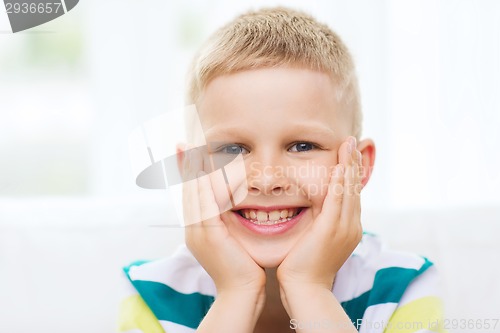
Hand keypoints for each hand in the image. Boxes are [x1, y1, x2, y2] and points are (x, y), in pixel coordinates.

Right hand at [182, 146, 265, 297]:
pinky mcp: (208, 233)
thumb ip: (226, 222)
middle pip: (187, 190)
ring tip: (191, 149)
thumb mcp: (230, 239)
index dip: (188, 174)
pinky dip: (206, 185)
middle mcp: (192, 228)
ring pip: (193, 193)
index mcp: (197, 228)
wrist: (242, 292)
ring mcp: (197, 231)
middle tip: (182, 144)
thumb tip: (231, 203)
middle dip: (184, 166)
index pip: (191, 194)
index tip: (186, 153)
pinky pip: (206, 203)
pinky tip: (208, 169)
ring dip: (193, 170)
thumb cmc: (243, 266)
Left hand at [276, 136, 362, 294]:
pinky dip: (340, 179)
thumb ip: (318, 224)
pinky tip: (340, 164)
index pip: (351, 195)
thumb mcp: (315, 241)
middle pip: (354, 188)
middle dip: (354, 164)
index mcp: (348, 228)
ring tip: (349, 145)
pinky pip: (338, 198)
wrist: (304, 288)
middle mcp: (351, 226)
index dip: (351, 174)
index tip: (349, 155)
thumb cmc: (303, 267)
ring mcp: (345, 227)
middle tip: (353, 142)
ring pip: (349, 189)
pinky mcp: (332, 228)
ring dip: (349, 165)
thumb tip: (311, 211)